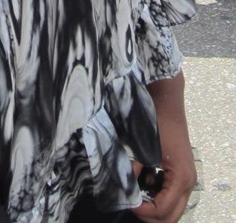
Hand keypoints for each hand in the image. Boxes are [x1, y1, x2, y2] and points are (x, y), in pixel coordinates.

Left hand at [131, 75, 196, 222]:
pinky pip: (171, 195)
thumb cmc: (156, 122)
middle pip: (171, 217)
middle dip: (149, 215)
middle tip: (131, 204)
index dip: (142, 211)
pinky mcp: (181, 173)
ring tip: (136, 192)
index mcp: (181, 179)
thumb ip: (133, 173)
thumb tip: (124, 190)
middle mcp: (189, 183)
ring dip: (154, 206)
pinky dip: (157, 195)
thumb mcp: (142, 150)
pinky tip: (143, 181)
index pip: (161, 211)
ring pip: (172, 208)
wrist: (166, 101)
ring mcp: (187, 179)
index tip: (126, 201)